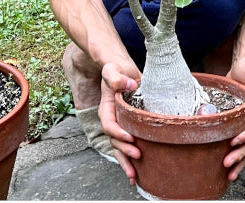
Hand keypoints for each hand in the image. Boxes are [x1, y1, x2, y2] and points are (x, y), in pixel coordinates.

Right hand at [98, 61, 141, 184]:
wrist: (121, 70)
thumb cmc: (116, 69)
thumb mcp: (113, 69)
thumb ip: (117, 77)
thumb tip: (129, 85)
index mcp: (106, 108)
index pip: (109, 123)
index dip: (118, 132)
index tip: (131, 137)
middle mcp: (111, 119)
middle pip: (113, 140)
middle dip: (123, 151)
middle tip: (137, 156)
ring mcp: (119, 124)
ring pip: (118, 147)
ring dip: (125, 161)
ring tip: (134, 175)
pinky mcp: (129, 127)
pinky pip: (127, 144)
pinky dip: (130, 158)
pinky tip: (138, 172)